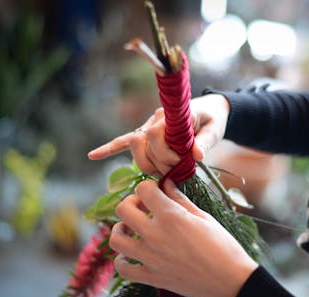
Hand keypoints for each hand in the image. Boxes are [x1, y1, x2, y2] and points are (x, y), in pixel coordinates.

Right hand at [87, 94, 229, 176]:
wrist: (210, 111)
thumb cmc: (213, 120)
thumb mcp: (215, 129)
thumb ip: (206, 141)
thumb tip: (196, 155)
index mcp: (171, 114)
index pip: (156, 134)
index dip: (165, 153)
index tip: (180, 162)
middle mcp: (156, 118)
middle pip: (142, 143)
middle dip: (157, 162)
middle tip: (175, 170)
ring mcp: (148, 126)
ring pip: (135, 148)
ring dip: (146, 164)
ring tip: (165, 172)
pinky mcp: (145, 133)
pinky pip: (124, 141)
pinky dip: (109, 148)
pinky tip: (93, 155)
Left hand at [109, 179, 257, 296]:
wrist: (229, 280)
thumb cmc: (222, 246)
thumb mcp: (204, 217)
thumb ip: (180, 200)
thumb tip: (167, 185)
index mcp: (171, 216)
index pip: (143, 190)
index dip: (148, 186)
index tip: (156, 191)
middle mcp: (155, 235)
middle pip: (123, 210)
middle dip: (131, 203)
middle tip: (143, 207)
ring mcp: (150, 258)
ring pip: (116, 239)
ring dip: (122, 229)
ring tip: (133, 229)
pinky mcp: (151, 277)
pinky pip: (123, 269)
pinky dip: (123, 261)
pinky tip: (132, 255)